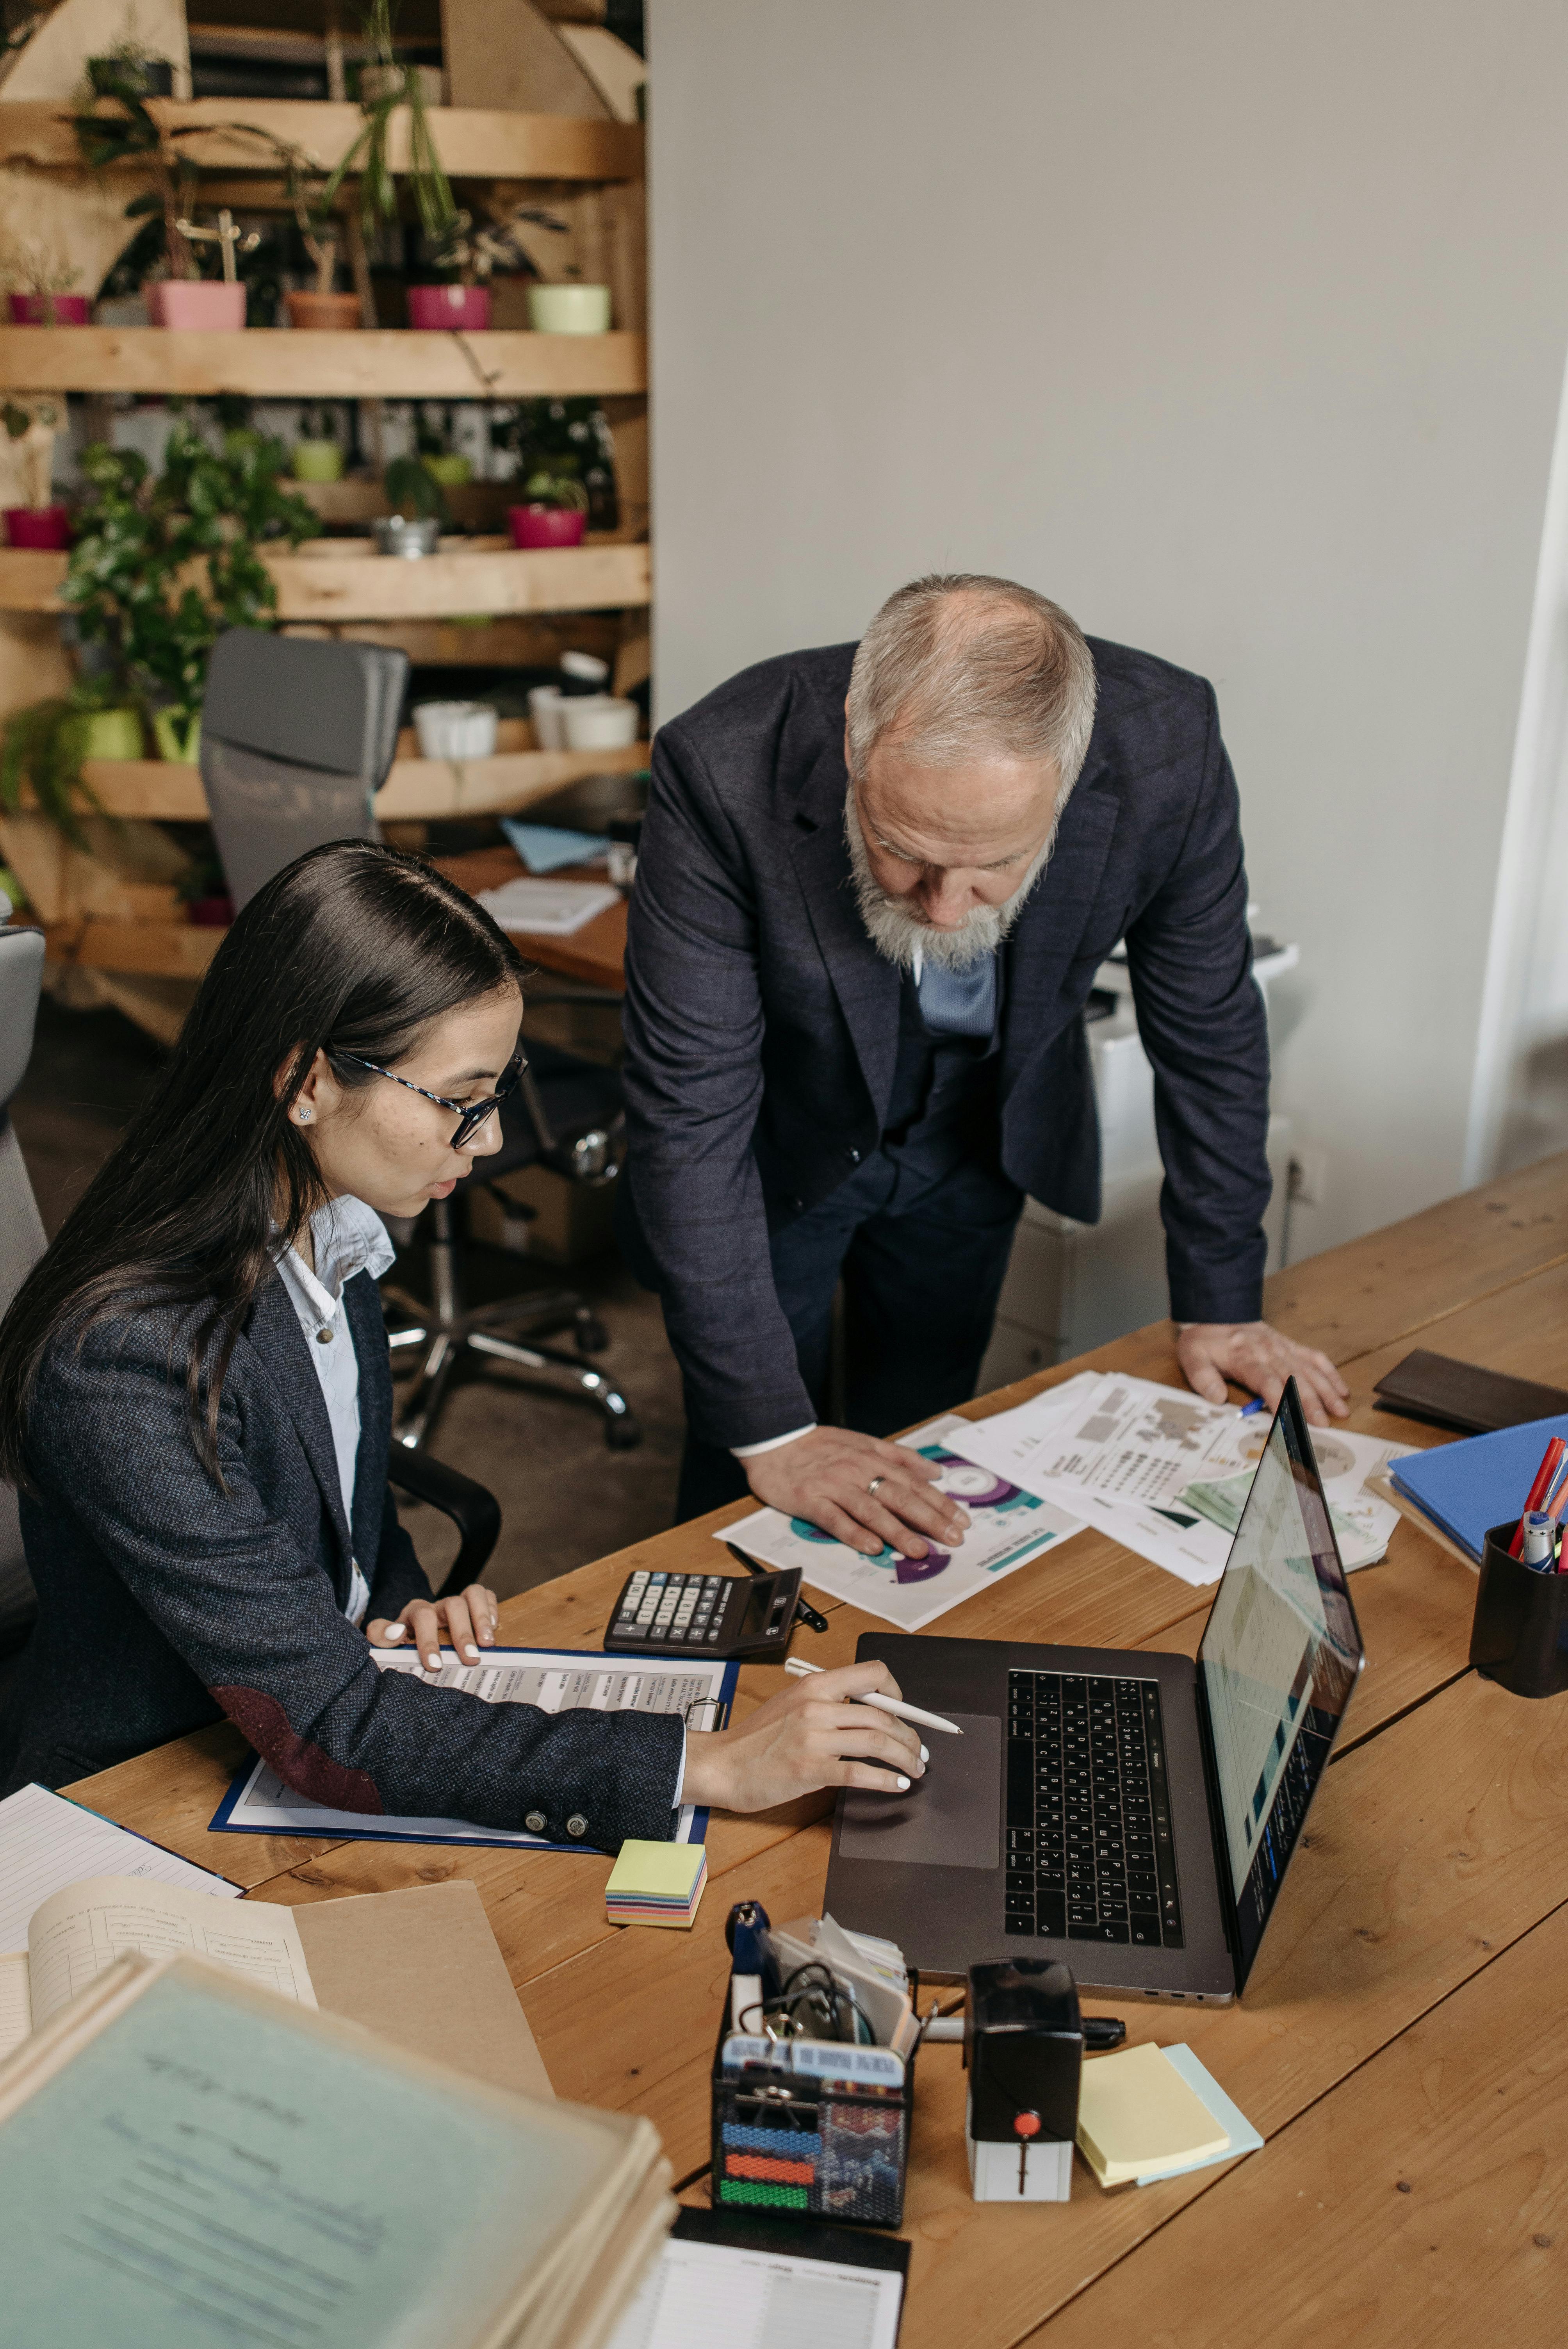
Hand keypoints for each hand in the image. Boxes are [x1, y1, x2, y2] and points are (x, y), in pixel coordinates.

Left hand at [367, 1582, 498, 1670]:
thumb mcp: (383, 1639)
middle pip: (453, 1605)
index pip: (423, 1616)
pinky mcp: (472, 1604)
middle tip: (471, 1659)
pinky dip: (492, 1608)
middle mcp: (438, 1605)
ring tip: (488, 1644)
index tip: (435, 1664)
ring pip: (472, 1593)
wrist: (410, 1637)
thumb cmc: (400, 1642)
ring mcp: (457, 1602)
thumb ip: (380, 1635)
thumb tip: (397, 1633)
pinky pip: (485, 1594)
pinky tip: (494, 1628)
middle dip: (462, 1633)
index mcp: (415, 1612)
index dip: (428, 1639)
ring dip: (482, 1618)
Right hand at [681, 1660, 926, 1813]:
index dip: (897, 1692)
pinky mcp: (810, 1770)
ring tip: (914, 1769)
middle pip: (882, 1715)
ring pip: (878, 1742)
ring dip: (905, 1758)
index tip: (904, 1710)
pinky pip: (860, 1773)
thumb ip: (828, 1701)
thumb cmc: (757, 1739)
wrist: (723, 1765)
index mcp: (815, 1685)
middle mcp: (816, 1707)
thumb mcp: (792, 1703)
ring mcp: (814, 1738)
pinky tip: (897, 1784)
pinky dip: (886, 1780)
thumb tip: (871, 1710)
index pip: (872, 1673)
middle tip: (918, 1751)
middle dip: (910, 1736)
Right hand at [744, 1425, 968, 1558]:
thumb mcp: (864, 1443)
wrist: (774, 1440)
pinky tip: (872, 1547)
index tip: (961, 1520)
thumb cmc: (820, 1446)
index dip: (939, 1503)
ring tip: (919, 1550)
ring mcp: (834, 1486)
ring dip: (898, 1531)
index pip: (913, 1483)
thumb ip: (900, 1457)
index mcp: (872, 1458)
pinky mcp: (811, 1500)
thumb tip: (934, 1471)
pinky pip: (836, 1520)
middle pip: (899, 1497)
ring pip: (871, 1510)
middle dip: (929, 1519)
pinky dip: (855, 1534)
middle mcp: (857, 1471)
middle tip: (951, 1539)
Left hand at [1177, 1320, 1348, 1425]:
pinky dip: (1330, 1373)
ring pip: (1309, 1370)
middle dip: (1310, 1402)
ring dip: (1326, 1391)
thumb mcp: (1192, 1356)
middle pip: (1294, 1378)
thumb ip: (1202, 1378)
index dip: (1279, 1400)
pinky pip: (1314, 1357)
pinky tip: (1341, 1389)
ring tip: (1340, 1410)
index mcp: (1245, 1356)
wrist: (1215, 1310)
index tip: (1289, 1420)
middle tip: (1322, 1423)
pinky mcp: (1290, 1345)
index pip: (1266, 1381)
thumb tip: (1216, 1397)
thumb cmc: (1205, 1339)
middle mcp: (1268, 1351)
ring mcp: (1282, 1347)